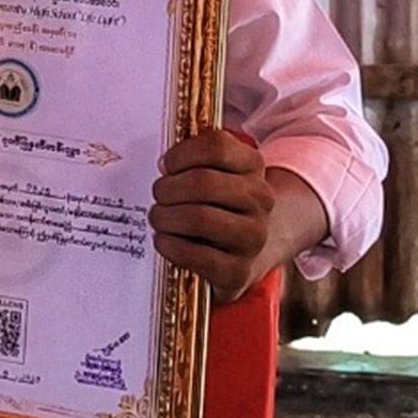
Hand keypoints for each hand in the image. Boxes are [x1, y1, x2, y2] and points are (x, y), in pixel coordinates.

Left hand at [148, 129, 274, 303]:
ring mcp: (253, 236)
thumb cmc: (218, 203)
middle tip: (157, 195)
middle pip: (203, 183)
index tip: (165, 165)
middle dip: (168, 188)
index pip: (217, 147)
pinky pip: (197, 255)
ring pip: (199, 218)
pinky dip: (170, 246)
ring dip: (166, 217)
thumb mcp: (214, 171)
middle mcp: (260, 200)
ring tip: (158, 218)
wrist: (247, 248)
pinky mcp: (239, 271)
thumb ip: (192, 158)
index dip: (181, 154)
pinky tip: (164, 241)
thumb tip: (162, 165)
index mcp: (253, 165)